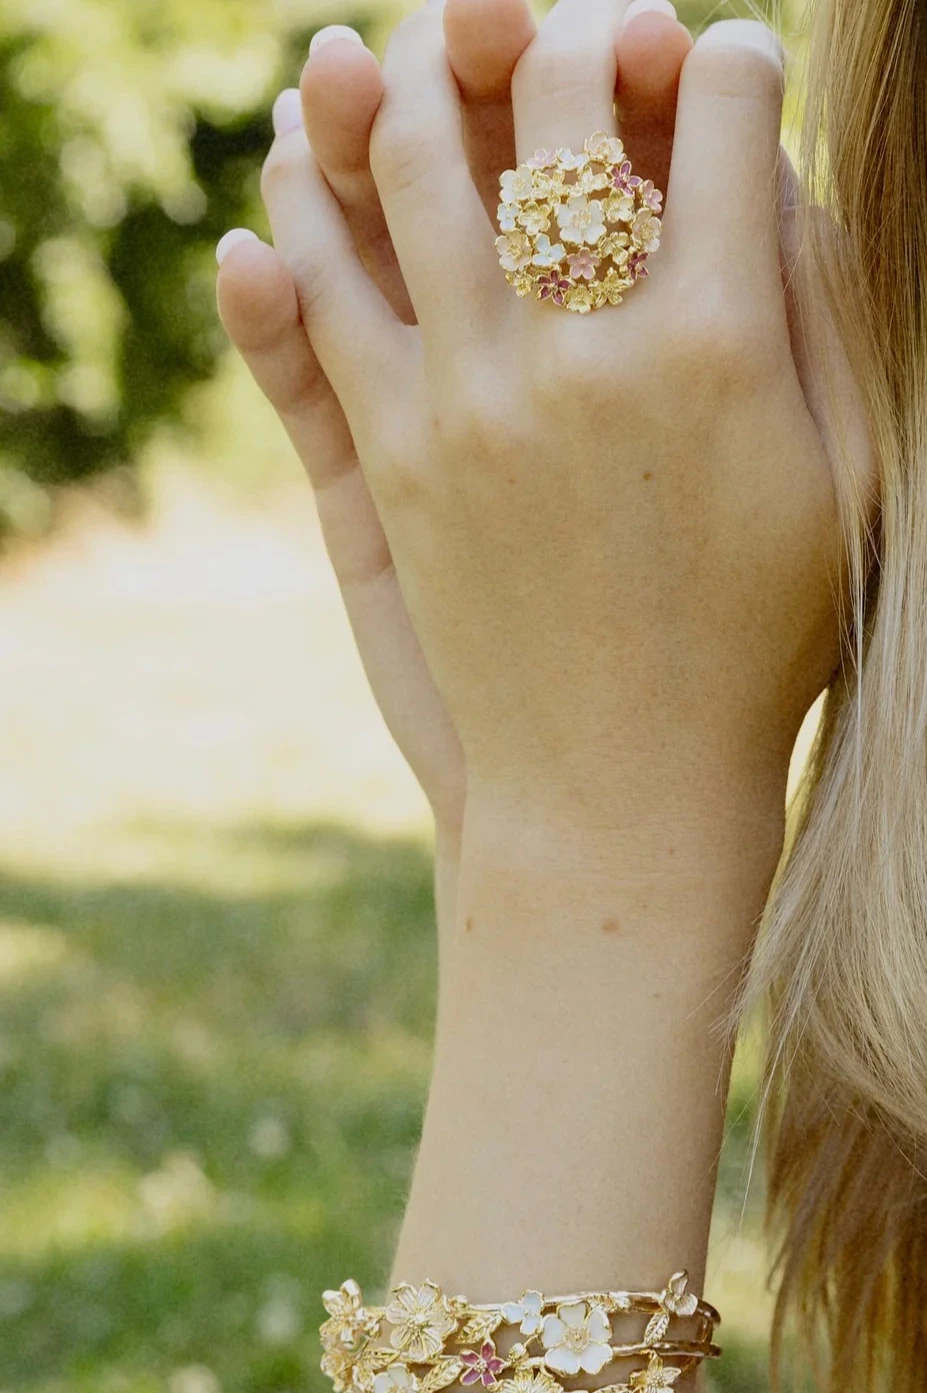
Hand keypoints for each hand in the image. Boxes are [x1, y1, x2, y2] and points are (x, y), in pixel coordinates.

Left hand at [254, 3, 873, 857]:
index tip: (722, 73)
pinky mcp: (389, 459)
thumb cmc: (759, 643)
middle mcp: (586, 352)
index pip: (721, 107)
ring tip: (449, 55)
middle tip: (591, 45)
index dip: (727, 59)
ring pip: (412, 158)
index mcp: (724, 343)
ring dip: (422, 70)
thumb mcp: (847, 481)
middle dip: (578, 26)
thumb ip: (823, 314)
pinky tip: (315, 154)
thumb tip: (768, 167)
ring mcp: (472, 401)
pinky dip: (308, 199)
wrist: (624, 784)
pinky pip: (325, 287)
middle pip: (557, 96)